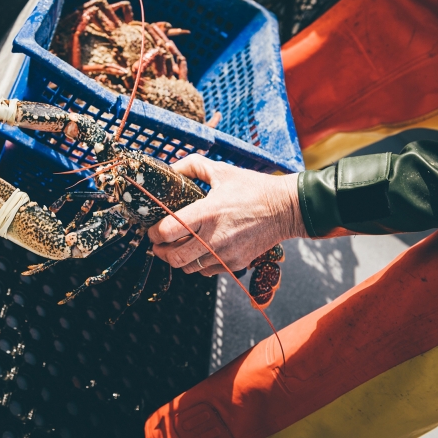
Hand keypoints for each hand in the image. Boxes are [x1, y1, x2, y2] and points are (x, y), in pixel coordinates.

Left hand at [148, 154, 306, 276]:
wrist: (285, 209)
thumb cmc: (253, 188)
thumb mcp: (221, 171)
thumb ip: (193, 166)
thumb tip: (172, 169)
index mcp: (207, 212)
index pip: (168, 231)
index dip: (154, 234)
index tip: (151, 231)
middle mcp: (214, 237)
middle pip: (174, 257)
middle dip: (160, 252)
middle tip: (158, 245)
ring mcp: (224, 253)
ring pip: (188, 267)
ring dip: (178, 260)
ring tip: (176, 249)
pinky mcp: (235, 263)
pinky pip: (206, 271)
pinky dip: (198, 264)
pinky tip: (198, 252)